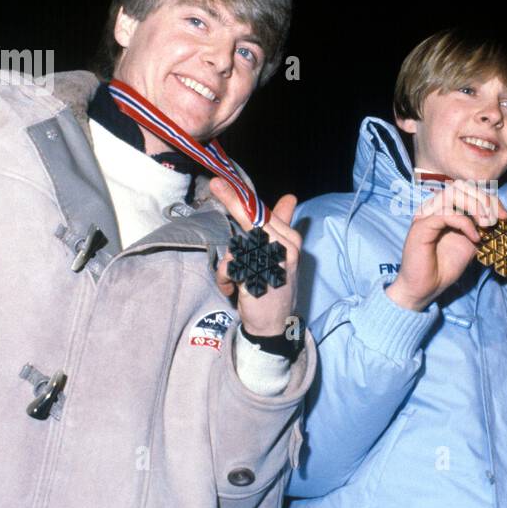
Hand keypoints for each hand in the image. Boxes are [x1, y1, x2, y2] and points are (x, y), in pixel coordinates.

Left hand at [211, 180, 301, 336]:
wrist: (273, 325)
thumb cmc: (275, 287)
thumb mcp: (281, 254)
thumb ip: (282, 224)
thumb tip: (290, 197)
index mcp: (291, 240)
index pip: (264, 213)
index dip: (243, 198)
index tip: (224, 182)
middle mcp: (285, 249)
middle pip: (252, 220)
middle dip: (232, 202)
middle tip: (216, 184)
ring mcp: (272, 263)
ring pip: (237, 246)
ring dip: (228, 264)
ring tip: (234, 279)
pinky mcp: (256, 278)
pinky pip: (230, 266)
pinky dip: (225, 277)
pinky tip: (233, 289)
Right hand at [385, 182, 506, 311]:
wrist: (424, 288)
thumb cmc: (444, 268)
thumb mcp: (472, 245)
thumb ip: (485, 230)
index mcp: (446, 208)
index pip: (469, 191)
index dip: (491, 199)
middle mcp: (435, 207)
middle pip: (462, 187)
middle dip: (486, 200)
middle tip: (501, 218)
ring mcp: (426, 214)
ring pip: (453, 194)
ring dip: (476, 206)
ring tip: (488, 225)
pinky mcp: (421, 226)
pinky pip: (446, 214)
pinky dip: (465, 223)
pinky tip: (475, 238)